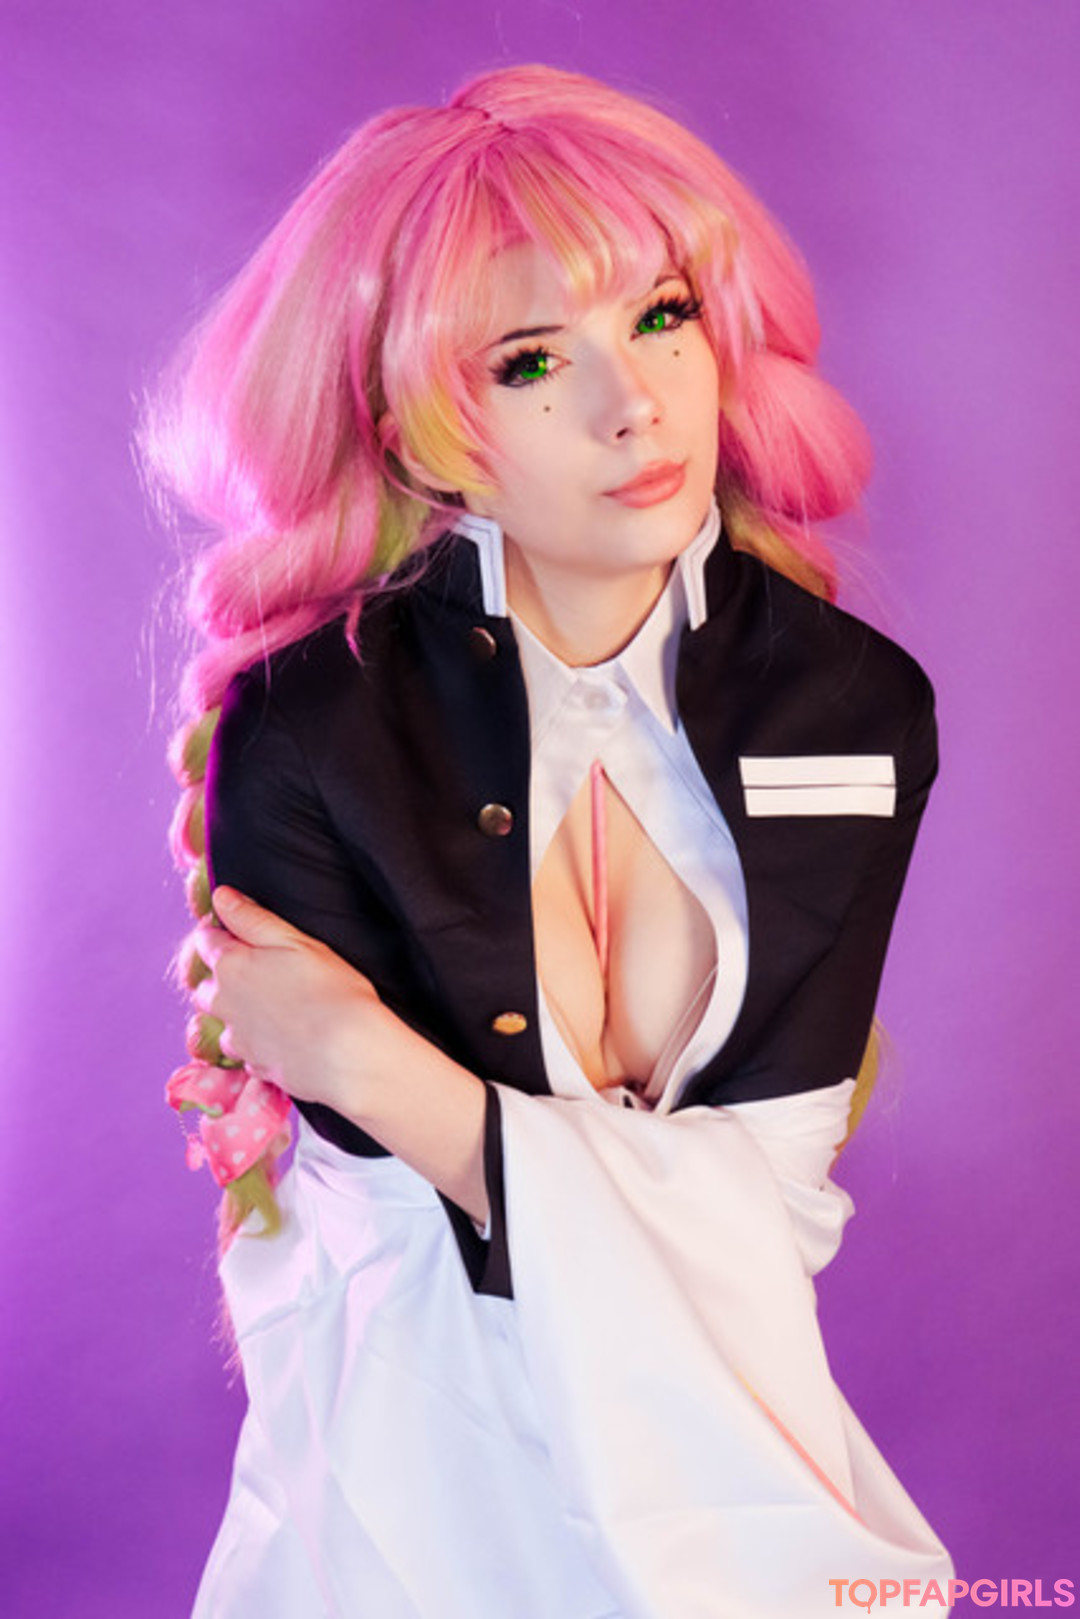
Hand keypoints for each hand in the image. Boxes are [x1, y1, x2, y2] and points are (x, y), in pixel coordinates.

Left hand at [196, 887, 489, 1223]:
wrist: (347, 1053)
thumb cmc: (330, 990)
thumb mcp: (294, 941)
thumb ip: (252, 918)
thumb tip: (221, 896)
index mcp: (231, 965)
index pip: (206, 940)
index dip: (220, 931)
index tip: (238, 930)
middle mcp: (225, 1002)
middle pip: (206, 984)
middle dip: (222, 974)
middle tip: (256, 968)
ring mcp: (238, 1038)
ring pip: (221, 1021)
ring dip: (235, 1012)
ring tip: (268, 1006)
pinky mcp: (254, 1065)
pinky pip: (243, 1050)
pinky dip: (253, 1041)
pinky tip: (279, 1036)